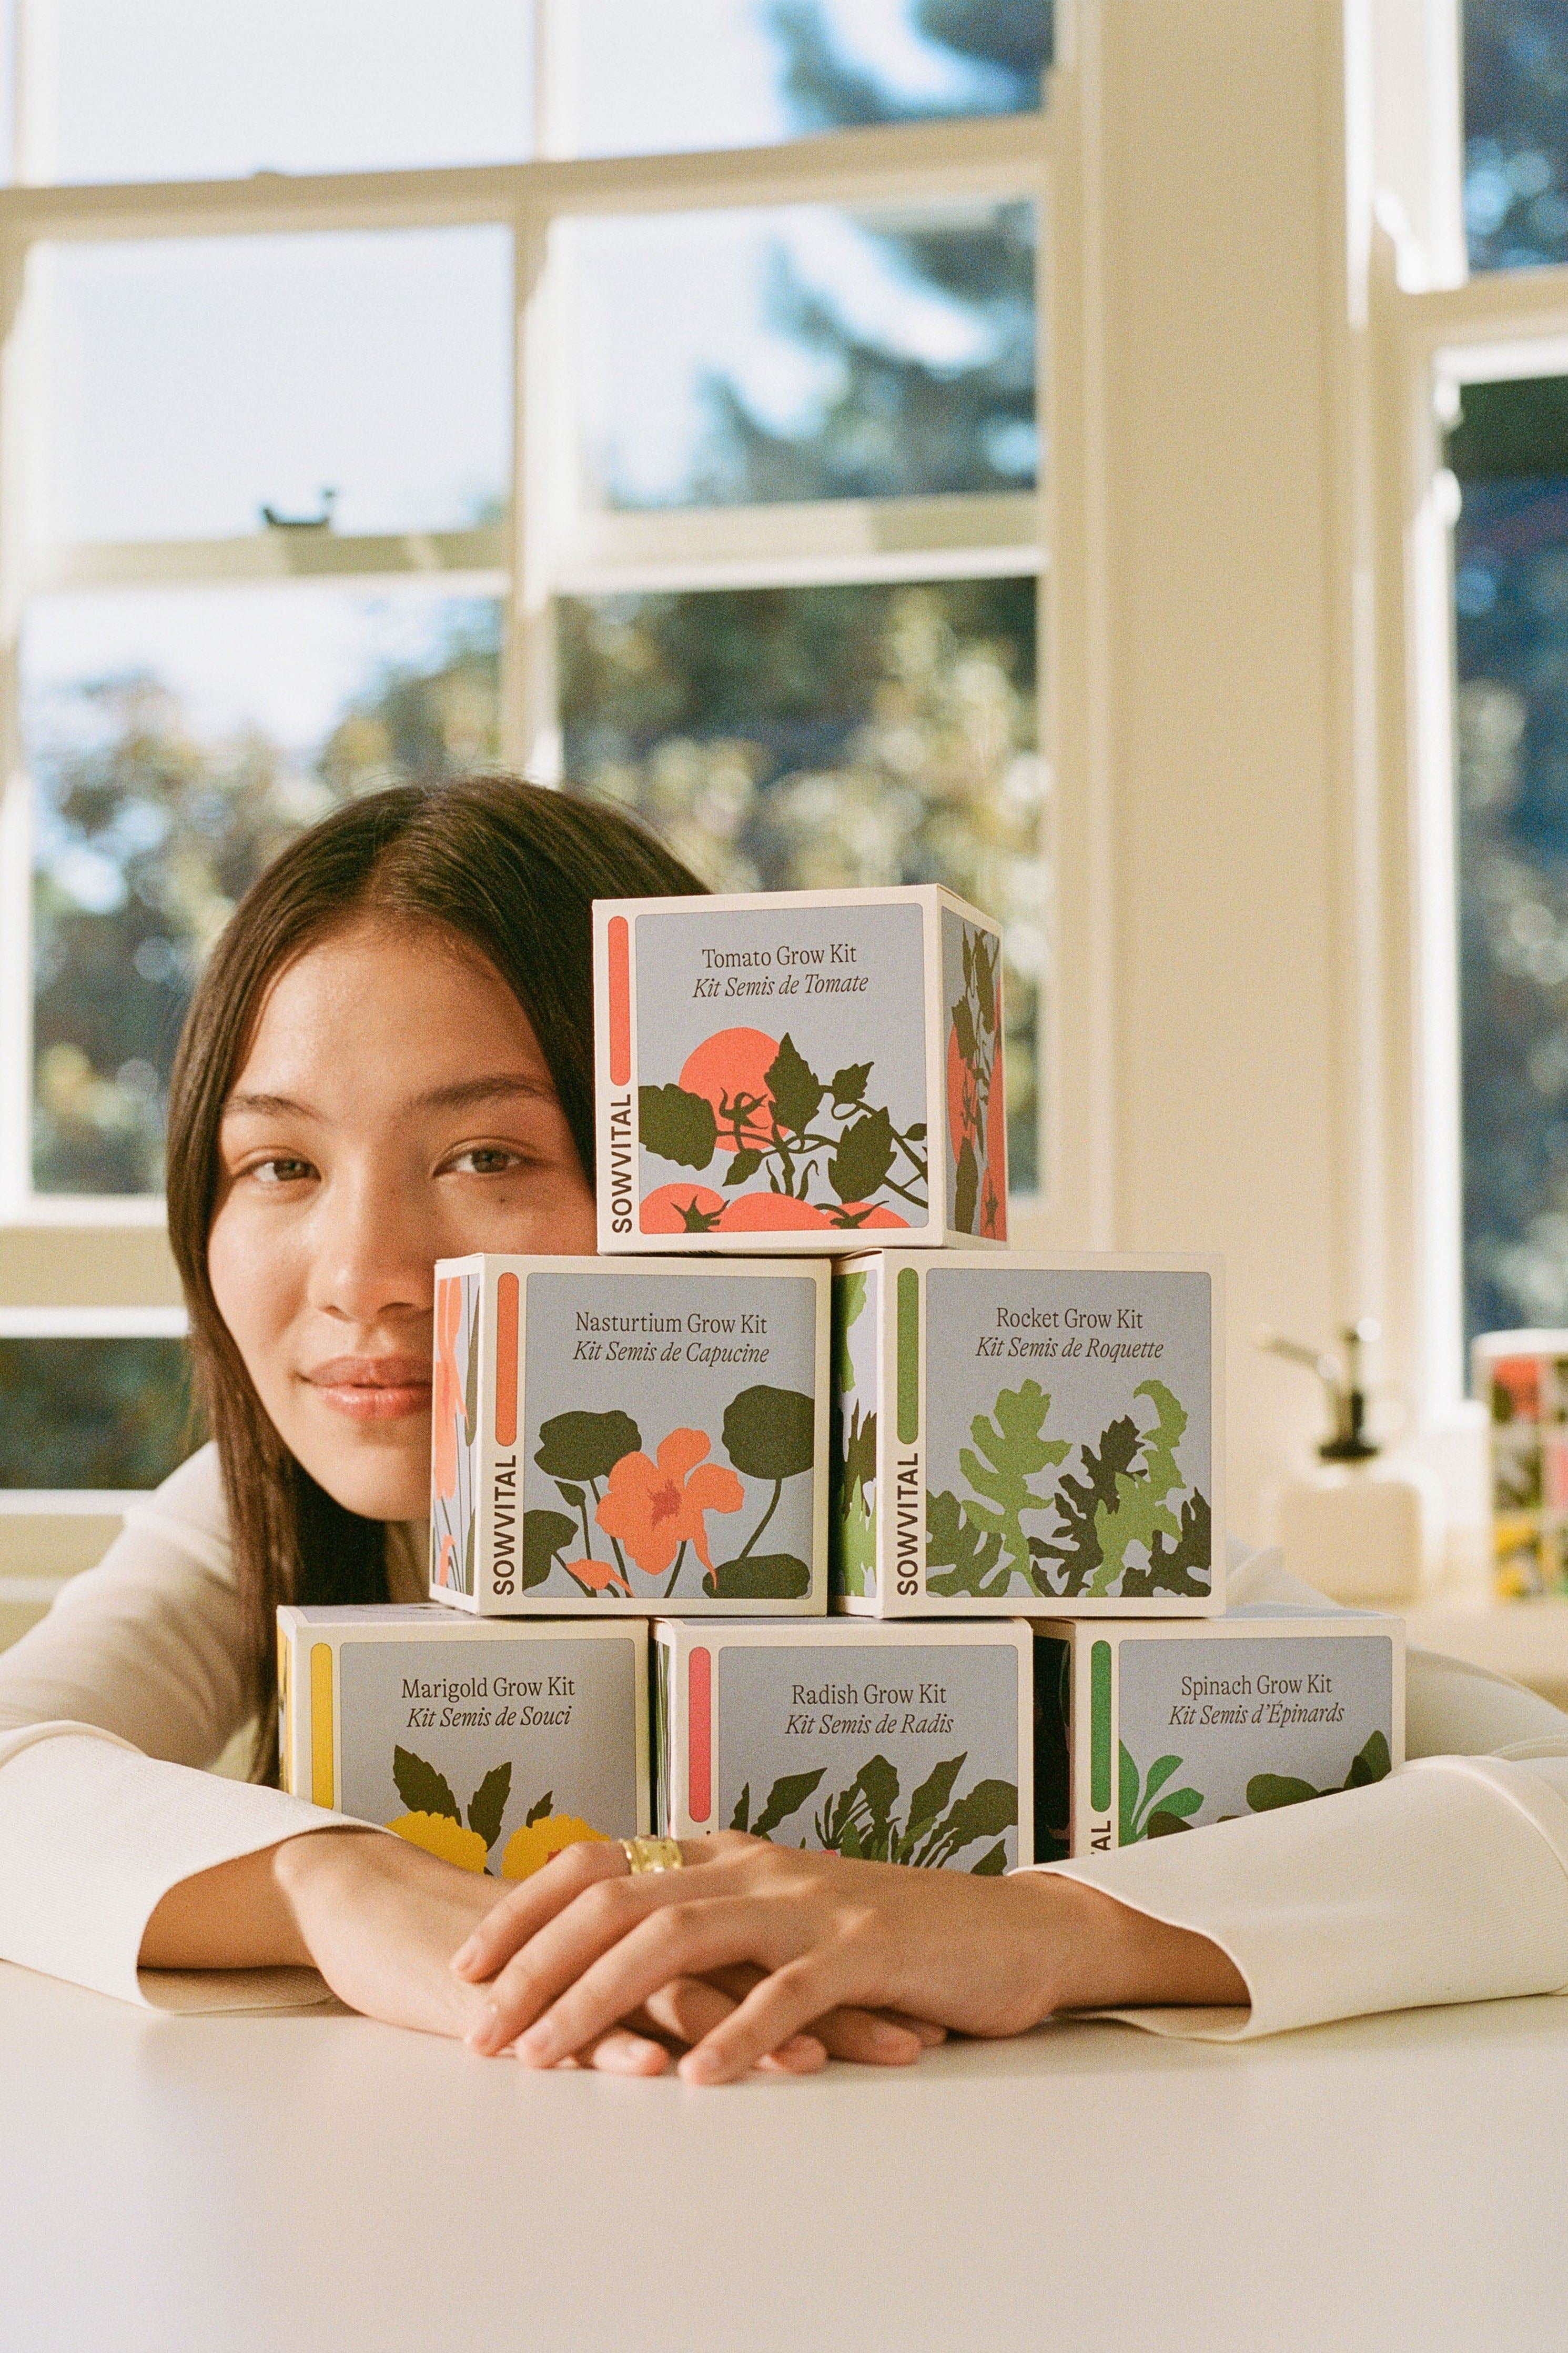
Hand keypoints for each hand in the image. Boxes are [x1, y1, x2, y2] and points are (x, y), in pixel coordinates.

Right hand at [142, 1830, 911, 2073]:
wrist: (386, 1914)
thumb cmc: (501, 1945)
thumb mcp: (605, 1963)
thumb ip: (673, 1976)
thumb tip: (758, 2015)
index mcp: (668, 1912)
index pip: (777, 1947)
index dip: (849, 1979)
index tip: (922, 2011)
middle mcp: (639, 1922)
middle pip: (753, 1963)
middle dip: (835, 2006)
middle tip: (911, 2040)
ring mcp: (584, 1949)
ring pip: (677, 1984)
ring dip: (746, 2029)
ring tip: (813, 2066)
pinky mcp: (527, 1977)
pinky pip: (579, 2007)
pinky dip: (627, 2035)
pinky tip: (668, 2070)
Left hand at [450, 1833, 1246, 2084]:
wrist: (1014, 1931)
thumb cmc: (896, 1937)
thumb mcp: (788, 1916)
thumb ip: (716, 1922)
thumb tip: (623, 1952)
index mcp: (732, 1855)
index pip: (603, 1865)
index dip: (527, 1911)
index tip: (468, 1966)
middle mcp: (757, 1868)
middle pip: (618, 1902)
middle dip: (535, 1967)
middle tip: (479, 2031)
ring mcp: (810, 1906)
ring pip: (678, 1941)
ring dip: (599, 2002)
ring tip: (546, 2058)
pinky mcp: (865, 1953)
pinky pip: (785, 1994)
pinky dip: (734, 2036)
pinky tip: (693, 2081)